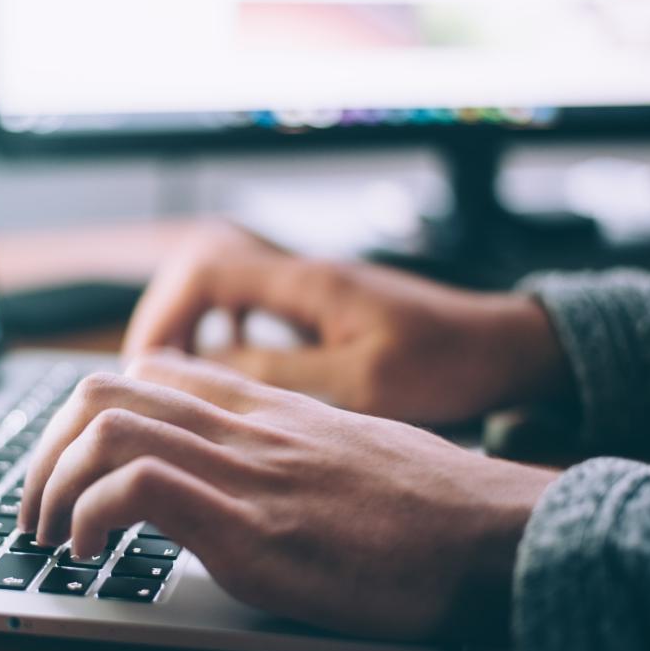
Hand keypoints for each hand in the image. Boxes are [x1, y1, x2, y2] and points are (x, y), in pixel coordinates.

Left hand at [20, 352, 557, 640]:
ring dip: (51, 483)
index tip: (72, 463)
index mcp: (262, 408)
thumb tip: (238, 468)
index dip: (88, 413)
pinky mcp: (251, 528)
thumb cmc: (426, 503)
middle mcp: (243, 426)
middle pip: (104, 390)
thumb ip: (282, 444)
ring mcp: (244, 471)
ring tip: (49, 533)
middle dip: (45, 449)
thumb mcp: (343, 449)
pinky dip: (90, 516)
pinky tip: (90, 553)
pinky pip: (138, 488)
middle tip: (36, 504)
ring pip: (106, 427)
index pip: (149, 371)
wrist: (492, 533)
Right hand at [123, 222, 570, 424]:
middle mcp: (301, 274)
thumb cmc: (445, 363)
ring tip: (175, 371)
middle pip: (202, 268)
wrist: (501, 346)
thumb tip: (209, 369)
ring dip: (190, 322)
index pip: (206, 270)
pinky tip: (226, 363)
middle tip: (149, 371)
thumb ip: (282, 372)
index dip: (164, 313)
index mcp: (307, 283)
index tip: (148, 365)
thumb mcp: (363, 382)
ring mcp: (310, 286)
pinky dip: (223, 328)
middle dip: (165, 316)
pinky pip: (249, 302)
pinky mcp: (320, 305)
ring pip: (222, 283)